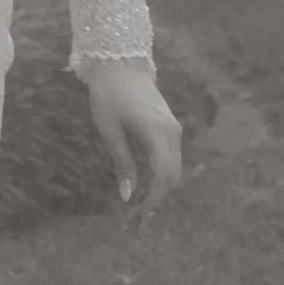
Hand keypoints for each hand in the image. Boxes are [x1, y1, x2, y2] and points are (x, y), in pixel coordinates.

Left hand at [84, 60, 183, 213]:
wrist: (120, 63)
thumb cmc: (109, 95)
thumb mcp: (110, 130)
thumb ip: (122, 164)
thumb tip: (128, 197)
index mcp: (158, 133)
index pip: (164, 177)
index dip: (154, 201)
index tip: (139, 218)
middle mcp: (173, 134)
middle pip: (173, 177)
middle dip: (156, 201)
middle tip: (135, 221)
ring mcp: (174, 130)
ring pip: (173, 170)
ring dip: (158, 191)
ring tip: (137, 210)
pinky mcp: (170, 128)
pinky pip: (169, 159)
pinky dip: (159, 178)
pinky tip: (144, 189)